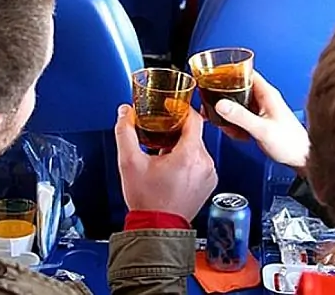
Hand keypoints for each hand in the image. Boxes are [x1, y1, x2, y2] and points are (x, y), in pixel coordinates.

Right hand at [114, 105, 216, 221]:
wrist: (157, 228)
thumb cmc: (147, 200)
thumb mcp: (129, 162)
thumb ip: (126, 132)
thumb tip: (125, 113)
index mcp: (189, 154)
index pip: (193, 119)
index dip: (181, 109)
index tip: (170, 106)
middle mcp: (204, 163)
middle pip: (194, 134)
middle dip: (176, 131)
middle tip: (160, 131)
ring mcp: (209, 175)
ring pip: (197, 148)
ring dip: (181, 147)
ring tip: (162, 153)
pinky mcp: (209, 183)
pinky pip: (200, 163)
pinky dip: (188, 161)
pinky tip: (172, 167)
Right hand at [214, 71, 308, 173]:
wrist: (301, 158)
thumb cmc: (291, 143)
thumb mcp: (262, 129)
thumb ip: (241, 116)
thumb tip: (221, 104)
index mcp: (267, 94)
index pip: (246, 73)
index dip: (229, 72)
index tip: (214, 78)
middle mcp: (264, 98)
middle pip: (238, 88)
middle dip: (223, 96)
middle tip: (212, 105)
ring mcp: (261, 109)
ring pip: (237, 103)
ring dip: (228, 114)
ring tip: (226, 125)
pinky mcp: (259, 120)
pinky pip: (240, 116)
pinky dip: (235, 124)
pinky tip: (237, 134)